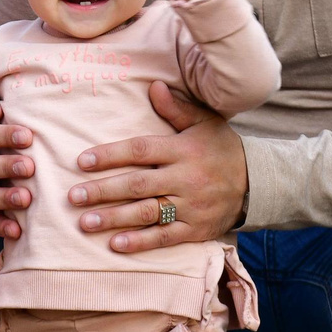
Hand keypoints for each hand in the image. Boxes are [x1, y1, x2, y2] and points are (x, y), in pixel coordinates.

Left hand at [68, 82, 246, 250]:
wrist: (258, 184)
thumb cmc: (221, 149)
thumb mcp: (204, 123)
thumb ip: (176, 108)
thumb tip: (153, 86)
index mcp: (182, 150)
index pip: (140, 150)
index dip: (110, 155)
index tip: (81, 161)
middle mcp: (185, 178)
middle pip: (137, 185)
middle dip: (103, 191)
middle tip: (73, 196)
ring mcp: (191, 205)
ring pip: (147, 213)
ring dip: (114, 219)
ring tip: (85, 223)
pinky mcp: (196, 229)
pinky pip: (165, 237)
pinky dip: (141, 242)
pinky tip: (116, 245)